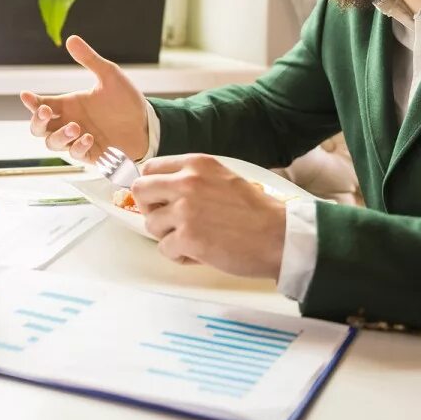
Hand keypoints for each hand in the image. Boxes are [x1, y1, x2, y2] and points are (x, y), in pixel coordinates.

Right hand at [19, 35, 148, 161]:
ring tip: (75, 127)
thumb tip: (71, 39)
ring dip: (59, 136)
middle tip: (45, 112)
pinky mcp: (91, 155)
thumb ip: (90, 59)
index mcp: (69, 105)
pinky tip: (89, 138)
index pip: (41, 105)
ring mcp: (78, 140)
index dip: (31, 102)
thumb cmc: (127, 100)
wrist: (148, 124)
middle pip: (39, 128)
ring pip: (53, 144)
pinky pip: (75, 155)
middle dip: (37, 121)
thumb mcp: (109, 76)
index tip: (26, 95)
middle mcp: (70, 123)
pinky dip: (78, 147)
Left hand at [132, 154, 286, 278]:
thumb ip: (193, 179)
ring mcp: (185, 210)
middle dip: (149, 209)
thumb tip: (163, 190)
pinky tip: (199, 253)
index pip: (150, 168)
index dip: (152, 188)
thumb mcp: (223, 178)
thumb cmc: (256, 212)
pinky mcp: (187, 237)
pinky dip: (179, 255)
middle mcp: (186, 182)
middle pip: (140, 191)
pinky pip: (164, 248)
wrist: (280, 237)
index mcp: (196, 164)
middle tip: (168, 222)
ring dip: (167, 236)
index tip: (160, 200)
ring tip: (192, 240)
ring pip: (150, 224)